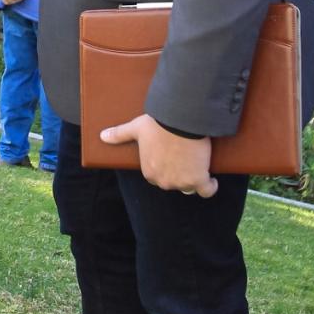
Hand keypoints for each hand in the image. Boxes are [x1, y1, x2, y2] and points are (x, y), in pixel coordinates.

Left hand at [100, 113, 216, 197]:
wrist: (180, 122)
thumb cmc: (158, 124)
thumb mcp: (136, 128)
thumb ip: (119, 134)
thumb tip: (102, 136)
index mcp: (149, 172)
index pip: (158, 177)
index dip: (166, 169)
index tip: (172, 159)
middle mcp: (164, 182)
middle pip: (174, 183)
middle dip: (179, 174)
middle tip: (185, 159)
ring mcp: (181, 182)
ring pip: (189, 187)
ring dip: (194, 180)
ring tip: (198, 167)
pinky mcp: (199, 180)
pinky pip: (207, 191)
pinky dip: (210, 187)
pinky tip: (211, 180)